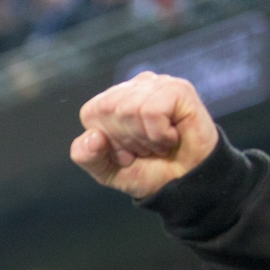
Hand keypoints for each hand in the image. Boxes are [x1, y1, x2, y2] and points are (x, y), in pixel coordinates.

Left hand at [72, 71, 218, 199]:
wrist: (183, 184)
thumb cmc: (148, 172)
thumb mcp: (105, 170)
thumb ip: (86, 156)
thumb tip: (92, 135)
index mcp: (110, 102)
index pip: (91, 113)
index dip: (106, 140)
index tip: (126, 150)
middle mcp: (133, 88)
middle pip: (109, 109)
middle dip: (126, 140)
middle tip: (145, 147)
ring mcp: (157, 85)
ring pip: (130, 109)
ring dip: (145, 139)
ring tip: (159, 143)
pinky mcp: (179, 89)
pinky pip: (153, 110)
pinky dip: (160, 134)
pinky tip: (171, 138)